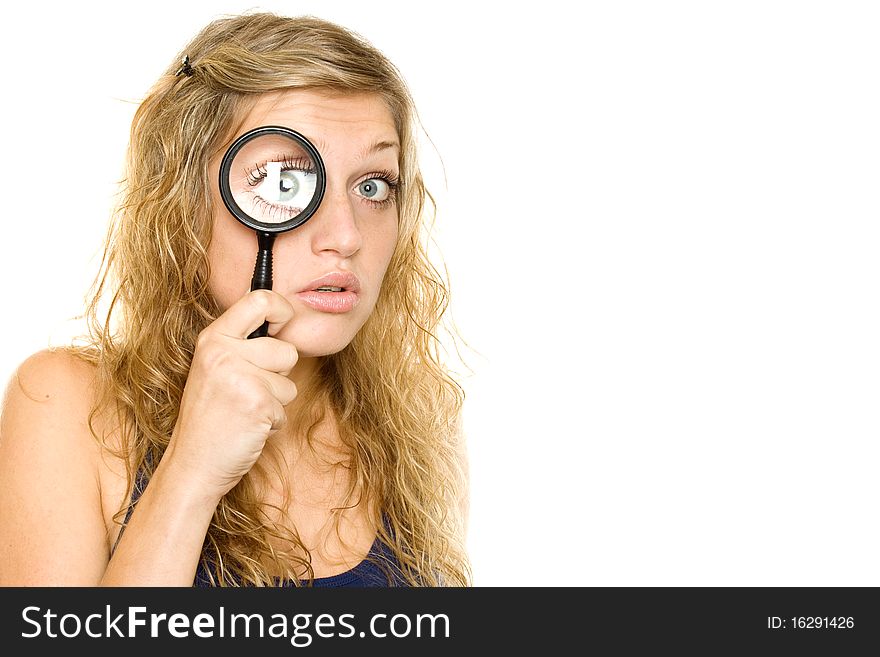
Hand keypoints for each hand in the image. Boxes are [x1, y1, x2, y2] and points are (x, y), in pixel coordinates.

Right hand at [163, 289, 298, 498]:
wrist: (194, 464)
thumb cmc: (210, 417)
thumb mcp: (216, 368)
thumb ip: (242, 343)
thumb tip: (282, 315)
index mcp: (213, 339)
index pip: (258, 300)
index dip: (282, 308)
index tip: (284, 323)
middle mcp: (223, 353)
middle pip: (286, 350)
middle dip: (278, 376)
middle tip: (248, 392)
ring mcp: (240, 378)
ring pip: (290, 382)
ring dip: (276, 402)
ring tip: (245, 411)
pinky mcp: (257, 404)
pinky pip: (286, 407)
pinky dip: (273, 422)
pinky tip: (248, 427)